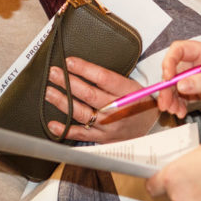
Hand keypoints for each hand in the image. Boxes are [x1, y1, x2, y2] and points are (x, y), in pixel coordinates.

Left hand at [44, 56, 158, 142]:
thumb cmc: (139, 103)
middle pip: (90, 94)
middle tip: (53, 73)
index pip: (104, 78)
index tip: (69, 62)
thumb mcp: (134, 86)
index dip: (85, 69)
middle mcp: (118, 109)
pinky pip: (82, 135)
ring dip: (63, 102)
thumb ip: (112, 79)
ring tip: (49, 91)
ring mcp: (109, 126)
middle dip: (68, 82)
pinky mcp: (103, 138)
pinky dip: (66, 130)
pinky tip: (53, 123)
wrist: (151, 128)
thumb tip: (84, 68)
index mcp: (128, 92)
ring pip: (82, 113)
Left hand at [146, 141, 200, 200]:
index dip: (157, 184)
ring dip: (198, 200)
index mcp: (172, 178)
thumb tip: (185, 167)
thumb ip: (185, 164)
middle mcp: (178, 198)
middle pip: (174, 197)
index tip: (161, 181)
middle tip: (197, 180)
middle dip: (183, 190)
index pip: (152, 187)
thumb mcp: (197, 152)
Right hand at [156, 40, 200, 126]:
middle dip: (167, 85)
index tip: (168, 79)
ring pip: (178, 86)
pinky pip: (186, 97)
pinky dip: (180, 104)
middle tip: (165, 102)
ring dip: (172, 97)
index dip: (170, 62)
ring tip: (173, 110)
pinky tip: (180, 112)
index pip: (181, 50)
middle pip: (176, 70)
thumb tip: (181, 84)